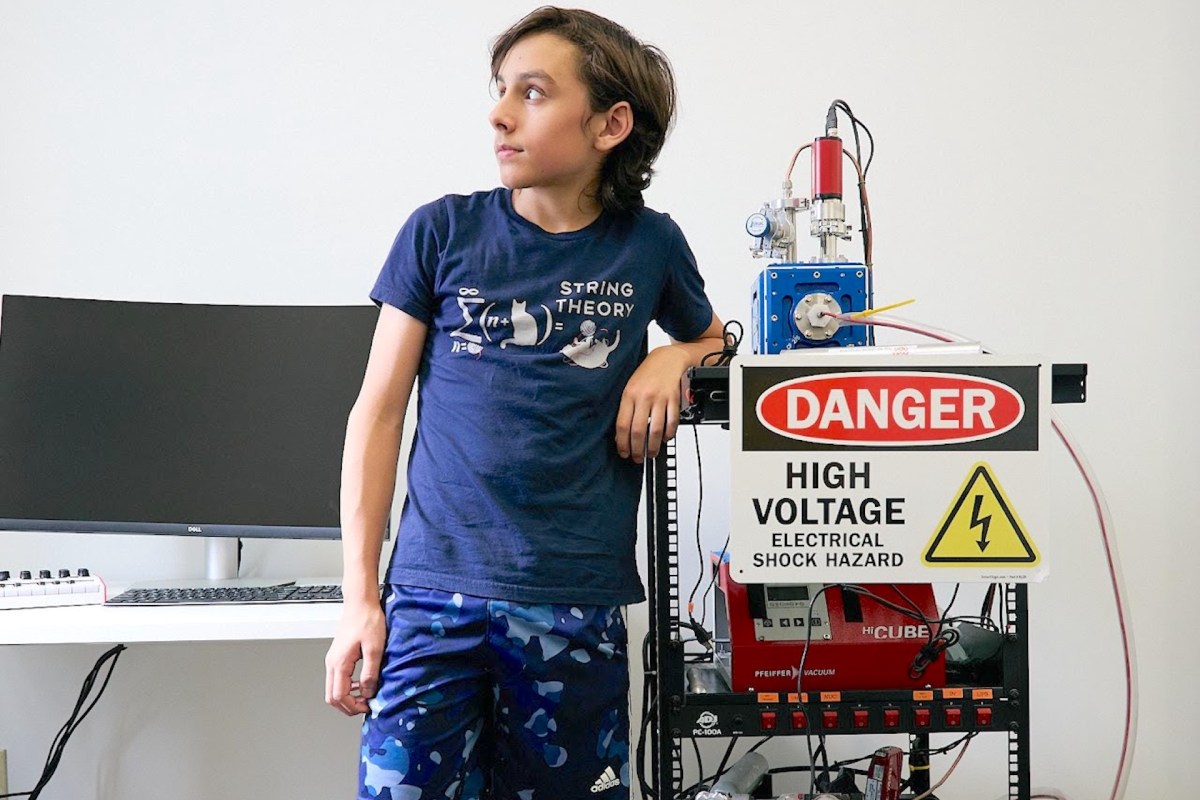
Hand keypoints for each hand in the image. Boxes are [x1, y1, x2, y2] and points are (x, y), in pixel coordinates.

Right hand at [324, 600, 385, 715]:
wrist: (361, 603)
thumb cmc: (367, 620)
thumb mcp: (375, 649)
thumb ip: (371, 673)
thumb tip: (368, 693)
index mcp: (339, 663)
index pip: (339, 696)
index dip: (352, 707)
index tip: (367, 707)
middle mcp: (332, 663)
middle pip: (332, 696)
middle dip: (348, 706)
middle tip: (366, 706)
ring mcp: (333, 659)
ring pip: (334, 688)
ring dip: (348, 696)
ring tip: (366, 695)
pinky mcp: (338, 656)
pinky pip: (338, 678)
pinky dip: (348, 686)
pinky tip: (363, 682)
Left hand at [614, 345, 690, 463]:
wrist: (667, 358)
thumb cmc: (647, 374)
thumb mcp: (629, 387)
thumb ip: (626, 408)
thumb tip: (622, 434)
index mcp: (629, 394)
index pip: (623, 425)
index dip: (622, 443)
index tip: (623, 452)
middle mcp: (644, 397)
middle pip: (638, 430)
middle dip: (637, 449)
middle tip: (637, 458)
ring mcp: (660, 398)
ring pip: (656, 430)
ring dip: (653, 446)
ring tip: (651, 453)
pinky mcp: (674, 399)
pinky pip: (672, 422)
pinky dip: (669, 434)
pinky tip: (664, 439)